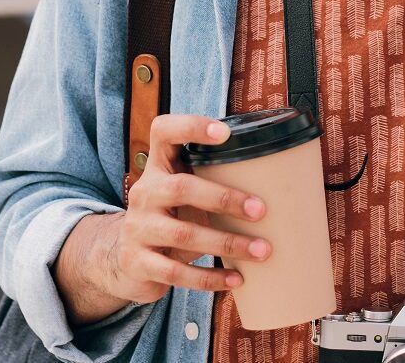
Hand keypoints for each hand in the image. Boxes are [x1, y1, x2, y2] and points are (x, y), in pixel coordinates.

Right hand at [101, 114, 273, 304]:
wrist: (125, 260)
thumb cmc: (171, 218)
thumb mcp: (181, 194)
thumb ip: (212, 182)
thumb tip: (279, 181)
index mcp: (158, 168)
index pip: (163, 131)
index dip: (190, 126)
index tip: (224, 132)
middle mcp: (145, 192)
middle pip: (181, 187)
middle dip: (224, 199)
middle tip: (261, 211)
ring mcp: (138, 228)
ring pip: (183, 234)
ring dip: (227, 243)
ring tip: (261, 251)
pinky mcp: (138, 262)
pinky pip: (176, 272)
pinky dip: (209, 278)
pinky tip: (236, 279)